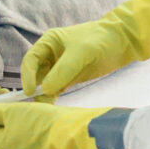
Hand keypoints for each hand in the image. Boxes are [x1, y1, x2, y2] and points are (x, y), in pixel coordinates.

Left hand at [0, 100, 117, 148]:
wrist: (73, 133)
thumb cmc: (40, 122)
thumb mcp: (8, 112)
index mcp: (0, 146)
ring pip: (10, 129)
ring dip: (7, 111)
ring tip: (10, 94)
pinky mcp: (41, 147)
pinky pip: (24, 132)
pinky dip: (21, 119)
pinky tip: (25, 105)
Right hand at [21, 0, 149, 98]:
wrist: (122, 42)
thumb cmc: (100, 40)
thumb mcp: (80, 53)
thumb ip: (62, 71)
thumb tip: (45, 90)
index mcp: (48, 42)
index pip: (30, 61)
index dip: (27, 76)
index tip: (30, 91)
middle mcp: (50, 55)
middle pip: (35, 74)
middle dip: (34, 88)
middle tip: (37, 104)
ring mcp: (59, 68)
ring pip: (44, 84)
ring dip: (43, 95)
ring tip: (45, 108)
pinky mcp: (69, 78)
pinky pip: (55, 89)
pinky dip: (52, 97)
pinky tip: (52, 106)